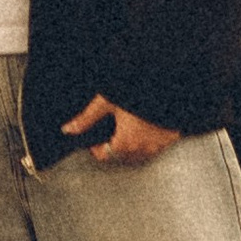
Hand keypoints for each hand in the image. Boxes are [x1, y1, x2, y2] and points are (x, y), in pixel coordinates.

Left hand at [64, 96, 181, 165]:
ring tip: (130, 128)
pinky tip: (149, 127)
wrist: (168, 85)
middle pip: (122, 156)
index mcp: (125, 143)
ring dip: (133, 146)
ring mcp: (160, 145)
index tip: (96, 140)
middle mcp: (143, 148)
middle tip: (112, 131)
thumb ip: (87, 118)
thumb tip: (68, 129)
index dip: (96, 148)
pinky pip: (158, 146)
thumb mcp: (107, 102)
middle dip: (115, 147)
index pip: (105, 156)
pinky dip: (151, 140)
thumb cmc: (138, 93)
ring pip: (141, 153)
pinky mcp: (172, 138)